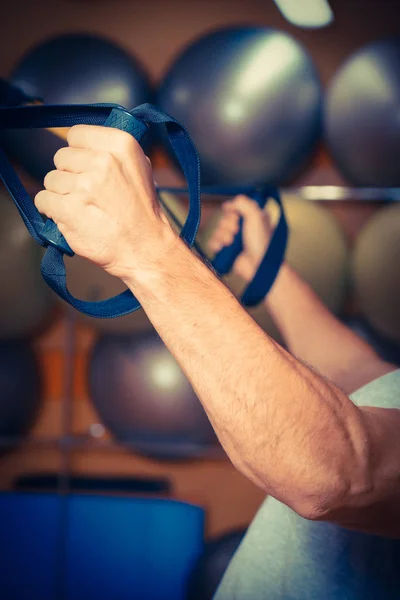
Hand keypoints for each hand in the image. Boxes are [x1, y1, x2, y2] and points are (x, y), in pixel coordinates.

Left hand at [35, 125, 175, 277]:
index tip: (86, 168)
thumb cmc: (142, 212)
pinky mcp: (69, 209)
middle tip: (87, 194)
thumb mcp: (140, 168)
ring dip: (61, 195)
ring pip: (50, 180)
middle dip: (69, 175)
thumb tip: (86, 145)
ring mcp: (84, 186)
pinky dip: (50, 210)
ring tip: (83, 208)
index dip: (78, 153)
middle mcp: (102, 161)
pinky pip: (42, 199)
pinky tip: (69, 217)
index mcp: (121, 145)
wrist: (145, 248)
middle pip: (61, 157)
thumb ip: (113, 151)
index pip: (76, 134)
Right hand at [207, 195, 273, 282]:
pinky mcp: (227, 251)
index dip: (232, 212)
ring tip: (231, 242)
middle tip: (236, 232)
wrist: (258, 265)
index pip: (234, 208)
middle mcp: (243, 227)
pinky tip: (221, 247)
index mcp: (252, 217)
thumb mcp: (256, 215)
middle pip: (225, 219)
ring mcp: (235, 240)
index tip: (237, 217)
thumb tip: (228, 204)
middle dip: (228, 225)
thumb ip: (242, 203)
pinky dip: (215, 244)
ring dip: (222, 235)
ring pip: (218, 230)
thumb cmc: (261, 241)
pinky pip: (213, 242)